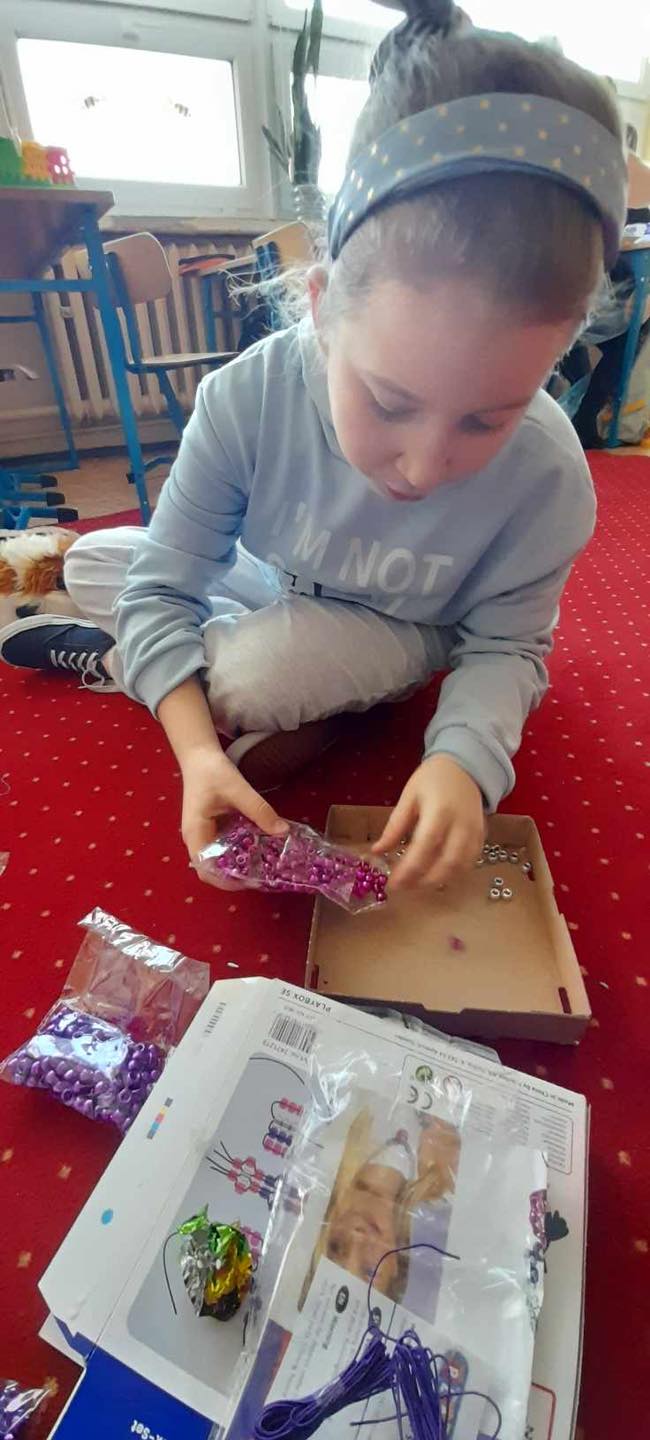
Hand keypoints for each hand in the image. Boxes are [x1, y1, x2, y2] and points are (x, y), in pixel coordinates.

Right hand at [180, 743, 286, 870]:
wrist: (199, 757)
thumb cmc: (213, 772)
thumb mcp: (238, 789)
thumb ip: (259, 810)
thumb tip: (283, 832)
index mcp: (196, 833)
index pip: (206, 869)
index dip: (227, 880)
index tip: (251, 880)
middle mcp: (196, 840)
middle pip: (211, 871)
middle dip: (234, 878)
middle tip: (261, 876)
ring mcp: (202, 836)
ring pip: (217, 862)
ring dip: (236, 867)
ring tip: (261, 868)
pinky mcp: (210, 831)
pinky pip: (222, 850)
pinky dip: (237, 854)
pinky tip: (255, 851)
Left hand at [373, 754, 484, 890]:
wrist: (465, 767)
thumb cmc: (433, 779)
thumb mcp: (409, 797)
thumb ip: (395, 826)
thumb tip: (377, 851)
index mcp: (440, 812)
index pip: (424, 848)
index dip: (408, 870)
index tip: (392, 883)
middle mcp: (461, 826)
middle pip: (446, 864)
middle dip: (423, 881)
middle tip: (403, 887)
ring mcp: (475, 833)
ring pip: (459, 868)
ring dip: (438, 881)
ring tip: (416, 884)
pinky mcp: (482, 837)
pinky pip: (469, 863)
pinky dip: (453, 874)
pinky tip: (436, 876)